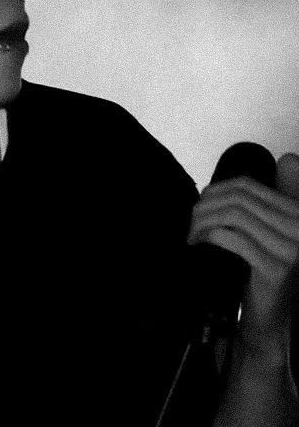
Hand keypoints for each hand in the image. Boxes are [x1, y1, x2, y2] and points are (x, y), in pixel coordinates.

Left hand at [187, 153, 298, 358]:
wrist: (267, 319)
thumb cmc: (259, 273)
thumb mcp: (266, 232)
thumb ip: (266, 201)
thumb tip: (288, 158)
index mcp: (296, 213)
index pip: (247, 185)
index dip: (215, 189)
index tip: (198, 203)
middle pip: (237, 199)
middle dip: (204, 206)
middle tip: (189, 222)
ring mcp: (291, 248)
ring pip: (233, 216)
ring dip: (203, 222)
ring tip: (192, 234)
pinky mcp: (277, 267)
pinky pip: (233, 238)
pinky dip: (208, 237)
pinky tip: (199, 245)